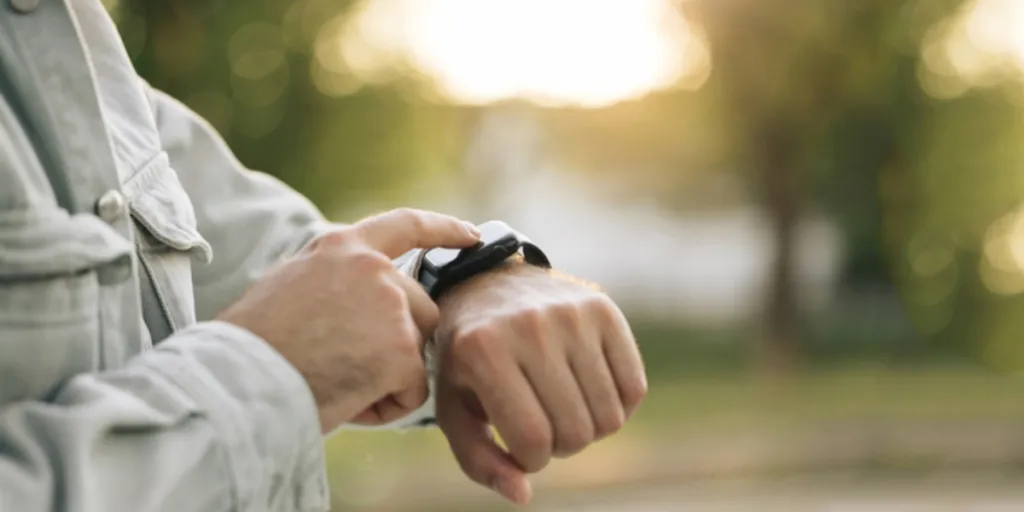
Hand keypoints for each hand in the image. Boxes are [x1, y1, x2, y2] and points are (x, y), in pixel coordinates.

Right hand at [218, 208, 479, 432]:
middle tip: (344, 366)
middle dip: (399, 344)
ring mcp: (392, 306)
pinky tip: (345, 401)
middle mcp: (375, 268)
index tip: (473, 234)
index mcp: (344, 247)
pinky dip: (385, 407)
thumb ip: (340, 282)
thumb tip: (371, 303)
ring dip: (389, 376)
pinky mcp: (401, 350)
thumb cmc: (254, 346)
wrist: (238, 379)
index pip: (407, 227)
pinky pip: (413, 390)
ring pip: (417, 351)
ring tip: (337, 382)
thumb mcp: (294, 287)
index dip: (445, 229)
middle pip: (421, 310)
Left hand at [432, 264, 645, 504]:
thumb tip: (523, 495)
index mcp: (483, 351)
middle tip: (543, 426)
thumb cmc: (468, 360)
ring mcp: (571, 313)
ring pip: (610, 417)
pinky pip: (635, 388)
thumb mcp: (455, 407)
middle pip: (576, 432)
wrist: (488, 286)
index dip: (531, 461)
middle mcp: (529, 326)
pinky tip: (589, 394)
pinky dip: (618, 407)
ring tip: (563, 410)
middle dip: (561, 447)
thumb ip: (479, 460)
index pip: (533, 440)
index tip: (520, 446)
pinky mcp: (603, 309)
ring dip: (589, 430)